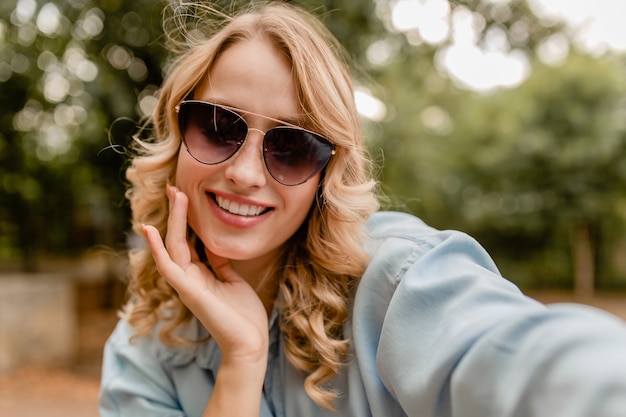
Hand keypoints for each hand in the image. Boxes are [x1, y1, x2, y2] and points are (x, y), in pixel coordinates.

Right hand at [142, 185, 268, 363]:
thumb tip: (214, 245)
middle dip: (176, 212)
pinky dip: (157, 249)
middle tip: (174, 186)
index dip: (184, 219)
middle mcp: (189, 277)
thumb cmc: (243, 314)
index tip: (184, 195)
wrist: (250, 342)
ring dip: (172, 220)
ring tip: (174, 194)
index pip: (187, 241)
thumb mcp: (233, 280)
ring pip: (173, 246)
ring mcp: (186, 285)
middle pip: (177, 239)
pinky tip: (151, 231)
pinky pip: (169, 267)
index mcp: (200, 274)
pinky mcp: (189, 292)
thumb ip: (220, 264)